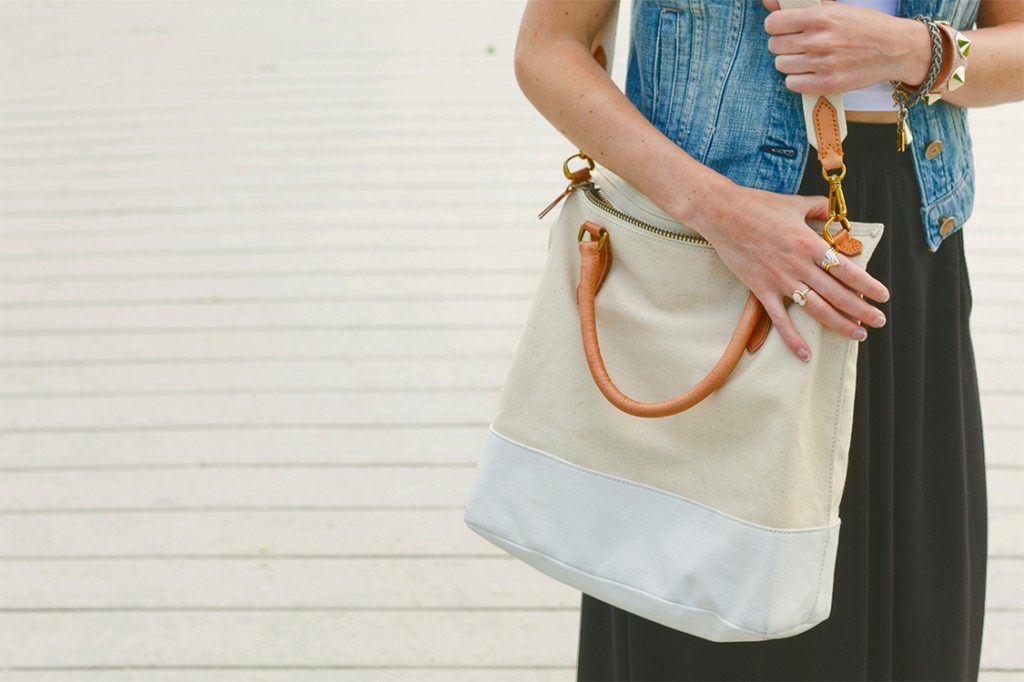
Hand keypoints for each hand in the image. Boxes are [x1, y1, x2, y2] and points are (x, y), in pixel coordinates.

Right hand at [690, 182, 888, 361]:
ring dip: (840, 324)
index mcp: (809, 243)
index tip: (882, 296)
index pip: (846, 270)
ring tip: (858, 334)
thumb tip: (832, 211)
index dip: (867, 284)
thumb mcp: (794, 202)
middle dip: (862, 310)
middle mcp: (798, 265)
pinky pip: (779, 319)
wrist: (721, 213)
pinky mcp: (761, 289)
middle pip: (837, 294)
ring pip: (816, 309)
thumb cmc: (757, 205)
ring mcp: (780, 280)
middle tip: (879, 321)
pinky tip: (805, 353)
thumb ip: (818, 208)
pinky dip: (792, 338)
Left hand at [762, 0, 932, 92]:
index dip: (777, 27)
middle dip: (785, 44)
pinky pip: (792, 83)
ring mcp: (822, 63)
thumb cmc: (863, 26)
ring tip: (808, 58)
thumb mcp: (835, 8)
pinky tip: (811, 72)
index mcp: (820, 17)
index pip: (773, 24)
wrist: (895, 48)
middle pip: (775, 45)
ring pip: (781, 65)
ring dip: (791, 62)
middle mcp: (818, 40)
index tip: (787, 29)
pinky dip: (798, 79)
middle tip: (801, 44)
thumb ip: (800, 6)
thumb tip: (767, 2)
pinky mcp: (827, 83)